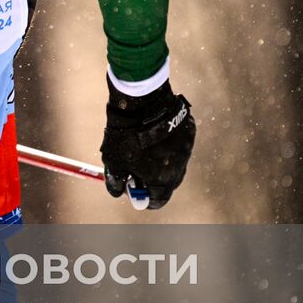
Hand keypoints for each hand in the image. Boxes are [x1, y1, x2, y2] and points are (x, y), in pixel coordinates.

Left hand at [100, 78, 194, 209]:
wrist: (142, 102)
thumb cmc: (126, 136)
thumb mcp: (113, 162)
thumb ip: (115, 182)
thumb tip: (117, 191)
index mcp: (164, 180)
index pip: (158, 200)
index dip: (145, 198)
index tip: (135, 192)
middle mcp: (180, 167)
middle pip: (168, 183)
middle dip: (153, 180)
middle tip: (137, 172)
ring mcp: (187, 149)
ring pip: (174, 162)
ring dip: (161, 160)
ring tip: (143, 146)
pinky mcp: (189, 132)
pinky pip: (178, 143)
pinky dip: (167, 142)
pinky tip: (153, 131)